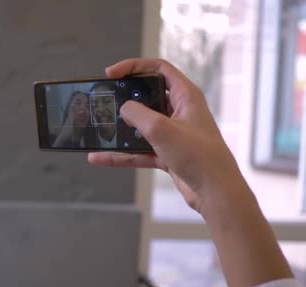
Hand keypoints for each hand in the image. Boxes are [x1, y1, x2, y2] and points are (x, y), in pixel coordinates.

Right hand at [88, 59, 245, 213]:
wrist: (214, 191)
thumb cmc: (199, 156)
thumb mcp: (161, 129)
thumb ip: (138, 114)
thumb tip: (124, 109)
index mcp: (185, 96)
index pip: (158, 69)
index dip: (134, 67)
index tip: (112, 74)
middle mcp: (180, 111)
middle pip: (147, 97)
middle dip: (125, 99)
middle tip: (105, 100)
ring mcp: (173, 133)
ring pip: (140, 126)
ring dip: (120, 130)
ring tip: (99, 130)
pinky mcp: (167, 153)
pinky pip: (138, 150)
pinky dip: (121, 154)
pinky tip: (101, 158)